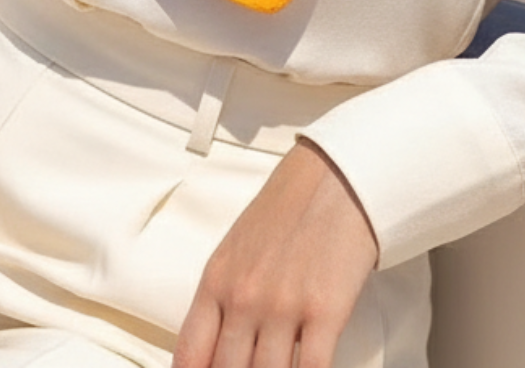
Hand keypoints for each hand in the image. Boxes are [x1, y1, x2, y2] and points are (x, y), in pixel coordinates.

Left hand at [174, 139, 378, 367]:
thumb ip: (223, 300)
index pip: (190, 356)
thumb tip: (218, 351)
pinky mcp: (324, 311)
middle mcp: (244, 297)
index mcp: (217, 281)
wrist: (334, 177)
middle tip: (252, 367)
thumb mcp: (237, 250)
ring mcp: (283, 306)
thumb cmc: (288, 210)